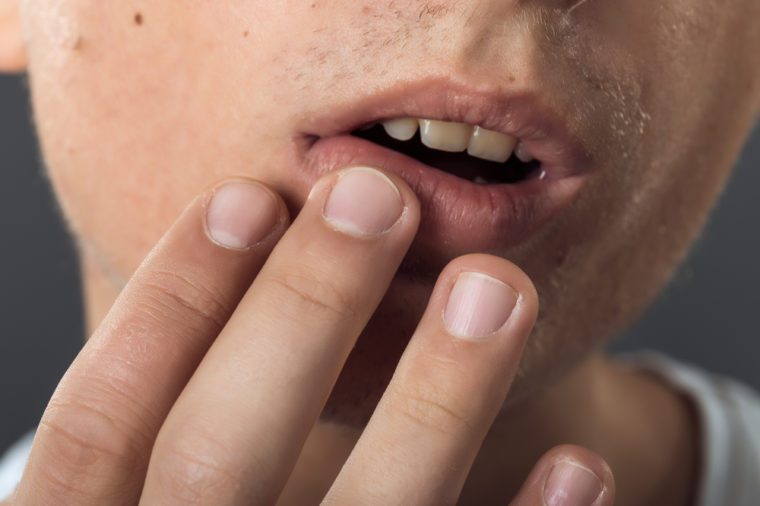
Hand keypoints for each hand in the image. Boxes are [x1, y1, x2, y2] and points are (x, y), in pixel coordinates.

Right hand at [6, 167, 613, 504]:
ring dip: (435, 403)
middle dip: (299, 313)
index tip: (245, 197)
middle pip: (215, 458)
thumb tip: (227, 241)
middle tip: (375, 197)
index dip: (167, 302)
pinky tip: (579, 463)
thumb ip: (159, 429)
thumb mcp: (132, 496)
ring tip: (497, 290)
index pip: (97, 423)